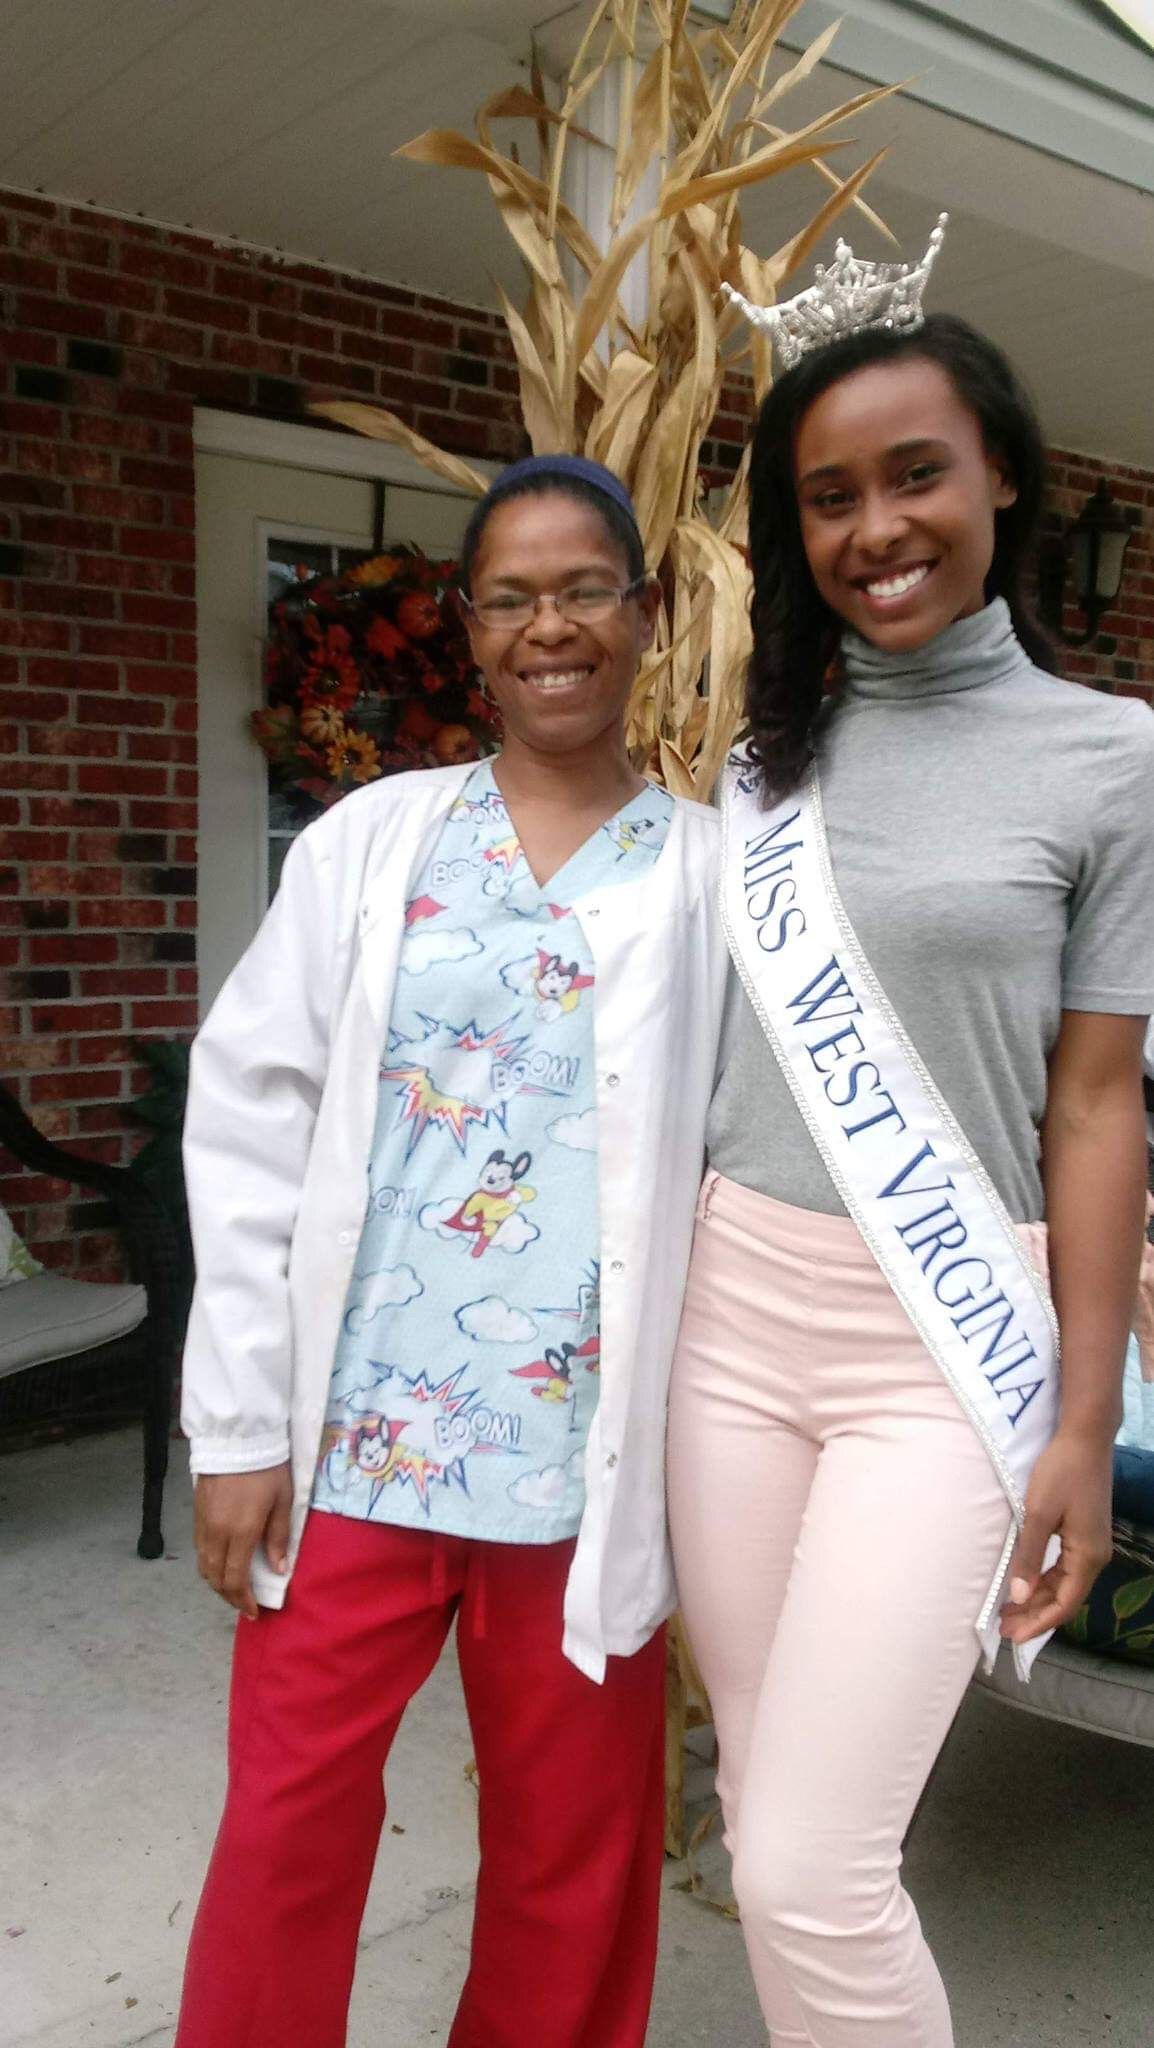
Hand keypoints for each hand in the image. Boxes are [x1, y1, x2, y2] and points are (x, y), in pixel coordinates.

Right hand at [194, 1465, 292, 1618]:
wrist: (238, 1438)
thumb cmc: (267, 1468)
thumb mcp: (283, 1500)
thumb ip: (279, 1537)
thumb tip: (279, 1570)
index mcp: (241, 1532)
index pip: (236, 1579)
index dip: (243, 1600)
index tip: (254, 1612)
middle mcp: (217, 1533)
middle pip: (216, 1578)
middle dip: (229, 1597)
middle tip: (244, 1605)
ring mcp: (203, 1523)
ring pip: (204, 1566)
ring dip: (217, 1582)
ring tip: (234, 1588)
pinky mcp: (196, 1514)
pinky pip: (199, 1549)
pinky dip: (209, 1564)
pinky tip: (223, 1563)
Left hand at [1000, 1432, 1112, 1644]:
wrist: (1084, 1438)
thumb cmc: (1060, 1472)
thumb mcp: (1038, 1514)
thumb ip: (1029, 1557)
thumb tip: (1019, 1598)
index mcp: (1088, 1557)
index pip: (1064, 1605)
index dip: (1037, 1624)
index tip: (1012, 1637)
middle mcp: (1094, 1556)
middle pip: (1064, 1598)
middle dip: (1034, 1615)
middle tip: (1002, 1629)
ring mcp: (1091, 1545)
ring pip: (1063, 1583)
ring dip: (1037, 1598)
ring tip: (1008, 1612)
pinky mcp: (1084, 1533)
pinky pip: (1064, 1567)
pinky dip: (1043, 1580)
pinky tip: (1025, 1584)